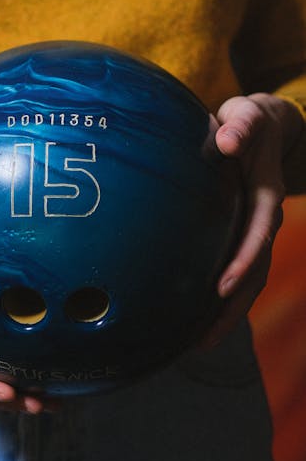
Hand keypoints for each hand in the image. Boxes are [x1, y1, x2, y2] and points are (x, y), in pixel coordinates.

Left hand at [203, 92, 302, 346]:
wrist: (262, 126)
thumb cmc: (248, 121)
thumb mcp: (247, 115)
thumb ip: (241, 125)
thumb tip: (226, 140)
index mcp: (266, 194)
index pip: (258, 233)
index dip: (243, 261)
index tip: (222, 286)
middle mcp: (264, 219)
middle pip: (254, 272)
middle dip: (233, 307)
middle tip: (204, 339)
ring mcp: (254, 231)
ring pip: (247, 281)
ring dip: (226, 314)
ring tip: (198, 345)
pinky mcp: (241, 235)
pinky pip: (234, 272)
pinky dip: (220, 299)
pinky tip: (195, 320)